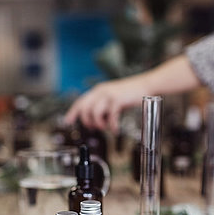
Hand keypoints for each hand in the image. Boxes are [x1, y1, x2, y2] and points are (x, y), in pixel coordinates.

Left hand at [65, 55, 200, 132]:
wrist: (146, 85)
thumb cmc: (130, 93)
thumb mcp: (112, 98)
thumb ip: (102, 106)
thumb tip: (95, 120)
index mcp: (97, 90)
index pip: (80, 102)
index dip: (72, 113)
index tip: (67, 122)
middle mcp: (101, 91)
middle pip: (85, 109)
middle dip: (87, 122)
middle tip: (95, 128)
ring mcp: (109, 95)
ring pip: (95, 113)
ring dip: (99, 124)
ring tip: (107, 127)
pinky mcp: (118, 100)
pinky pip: (110, 116)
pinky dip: (112, 126)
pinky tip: (115, 129)